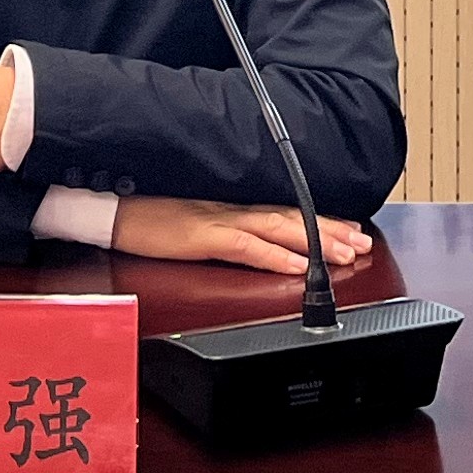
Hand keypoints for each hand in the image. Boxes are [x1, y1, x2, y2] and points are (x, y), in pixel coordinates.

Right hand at [108, 195, 374, 277]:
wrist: (108, 207)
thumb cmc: (146, 217)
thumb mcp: (193, 224)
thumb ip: (224, 231)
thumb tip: (255, 245)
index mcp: (230, 207)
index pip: (286, 211)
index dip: (321, 220)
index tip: (351, 228)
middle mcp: (232, 209)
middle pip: (292, 218)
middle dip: (331, 231)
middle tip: (363, 242)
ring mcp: (218, 220)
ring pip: (279, 229)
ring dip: (316, 243)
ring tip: (345, 254)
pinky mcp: (201, 236)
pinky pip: (245, 246)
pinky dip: (274, 256)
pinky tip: (295, 266)